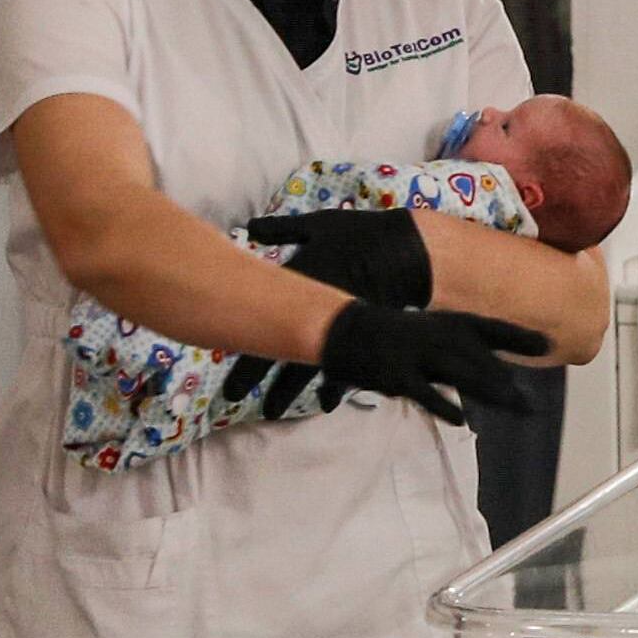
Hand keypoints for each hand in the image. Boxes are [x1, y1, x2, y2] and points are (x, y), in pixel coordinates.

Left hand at [226, 210, 433, 413]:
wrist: (411, 253)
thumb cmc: (362, 236)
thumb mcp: (319, 226)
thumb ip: (282, 230)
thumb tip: (249, 227)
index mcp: (299, 283)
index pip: (261, 322)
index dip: (238, 346)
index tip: (226, 371)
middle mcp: (316, 314)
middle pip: (279, 353)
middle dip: (255, 378)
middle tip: (232, 397)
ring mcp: (340, 330)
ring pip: (307, 368)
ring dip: (288, 391)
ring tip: (272, 410)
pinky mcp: (364, 338)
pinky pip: (342, 368)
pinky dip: (331, 386)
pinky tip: (323, 402)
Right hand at [309, 301, 552, 427]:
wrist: (346, 329)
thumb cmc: (397, 336)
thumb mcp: (436, 338)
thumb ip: (467, 357)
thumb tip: (501, 380)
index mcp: (449, 325)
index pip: (491, 330)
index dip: (519, 337)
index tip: (548, 345)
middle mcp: (439, 337)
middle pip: (481, 362)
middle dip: (508, 384)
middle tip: (534, 407)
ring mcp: (419, 355)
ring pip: (460, 375)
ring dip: (488, 392)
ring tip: (512, 409)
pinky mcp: (398, 375)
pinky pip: (424, 393)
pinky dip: (442, 406)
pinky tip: (459, 420)